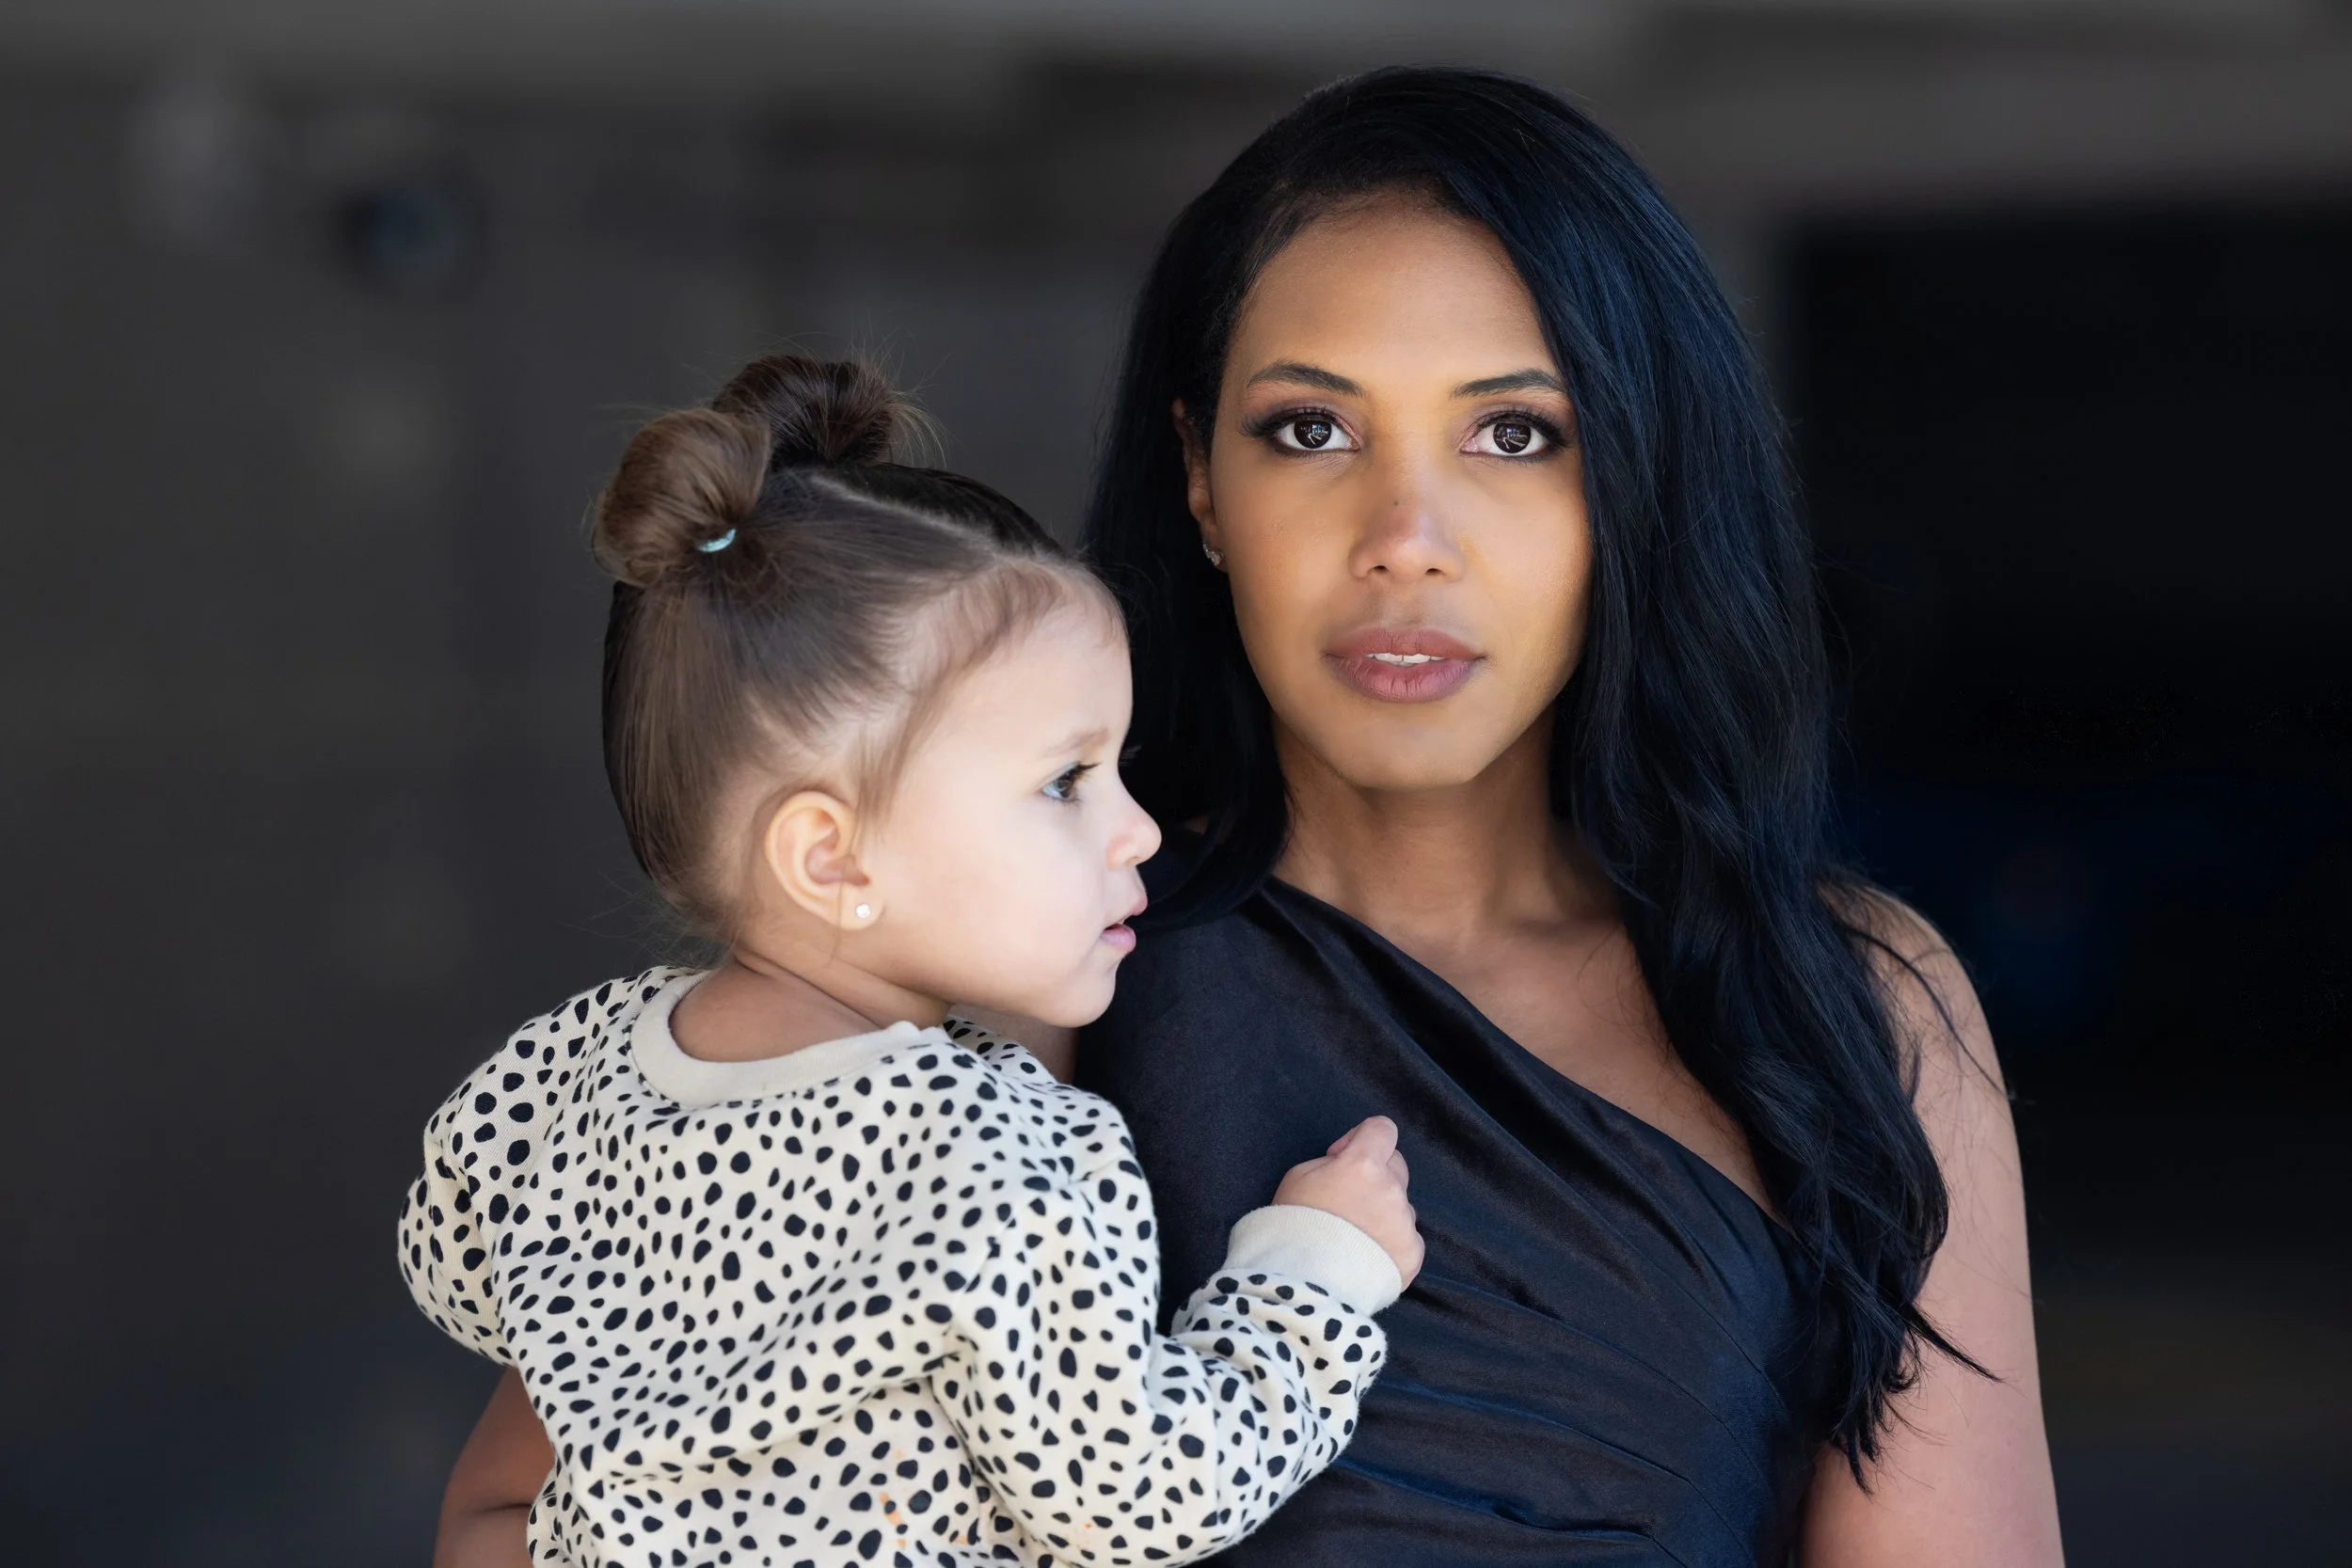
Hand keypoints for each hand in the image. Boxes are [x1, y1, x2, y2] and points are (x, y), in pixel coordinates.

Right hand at [1270, 1115, 1423, 1290]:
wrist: (1305, 1285)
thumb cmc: (1294, 1227)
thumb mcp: (1297, 1178)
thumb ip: (1330, 1162)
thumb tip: (1347, 1162)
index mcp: (1363, 1164)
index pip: (1382, 1129)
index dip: (1363, 1138)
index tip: (1344, 1157)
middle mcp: (1391, 1189)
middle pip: (1395, 1165)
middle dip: (1375, 1174)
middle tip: (1347, 1200)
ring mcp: (1405, 1222)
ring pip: (1401, 1205)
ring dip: (1383, 1212)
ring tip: (1354, 1238)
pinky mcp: (1413, 1254)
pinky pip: (1408, 1238)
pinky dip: (1391, 1244)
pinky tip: (1368, 1257)